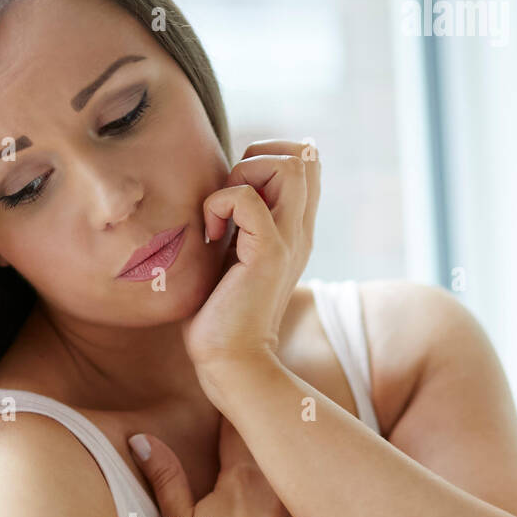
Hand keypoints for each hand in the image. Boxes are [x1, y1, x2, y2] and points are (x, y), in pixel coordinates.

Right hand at [128, 415, 334, 516]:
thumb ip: (165, 478)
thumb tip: (141, 438)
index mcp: (242, 475)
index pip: (241, 425)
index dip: (238, 412)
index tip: (236, 402)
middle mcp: (281, 481)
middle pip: (282, 437)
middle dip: (277, 426)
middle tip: (276, 412)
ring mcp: (309, 504)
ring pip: (312, 462)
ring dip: (307, 452)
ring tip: (304, 442)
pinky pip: (337, 497)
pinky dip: (333, 490)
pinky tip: (339, 491)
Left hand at [181, 138, 320, 380]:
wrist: (231, 361)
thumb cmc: (222, 316)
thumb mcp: (233, 257)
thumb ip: (238, 225)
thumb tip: (219, 197)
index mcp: (294, 228)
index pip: (306, 162)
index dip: (268, 159)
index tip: (236, 195)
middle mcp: (299, 230)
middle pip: (306, 155)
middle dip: (259, 157)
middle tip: (230, 199)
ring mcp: (288, 240)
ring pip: (289, 165)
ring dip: (244, 174)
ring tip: (223, 214)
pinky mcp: (267, 254)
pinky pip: (247, 198)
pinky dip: (218, 205)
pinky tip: (211, 237)